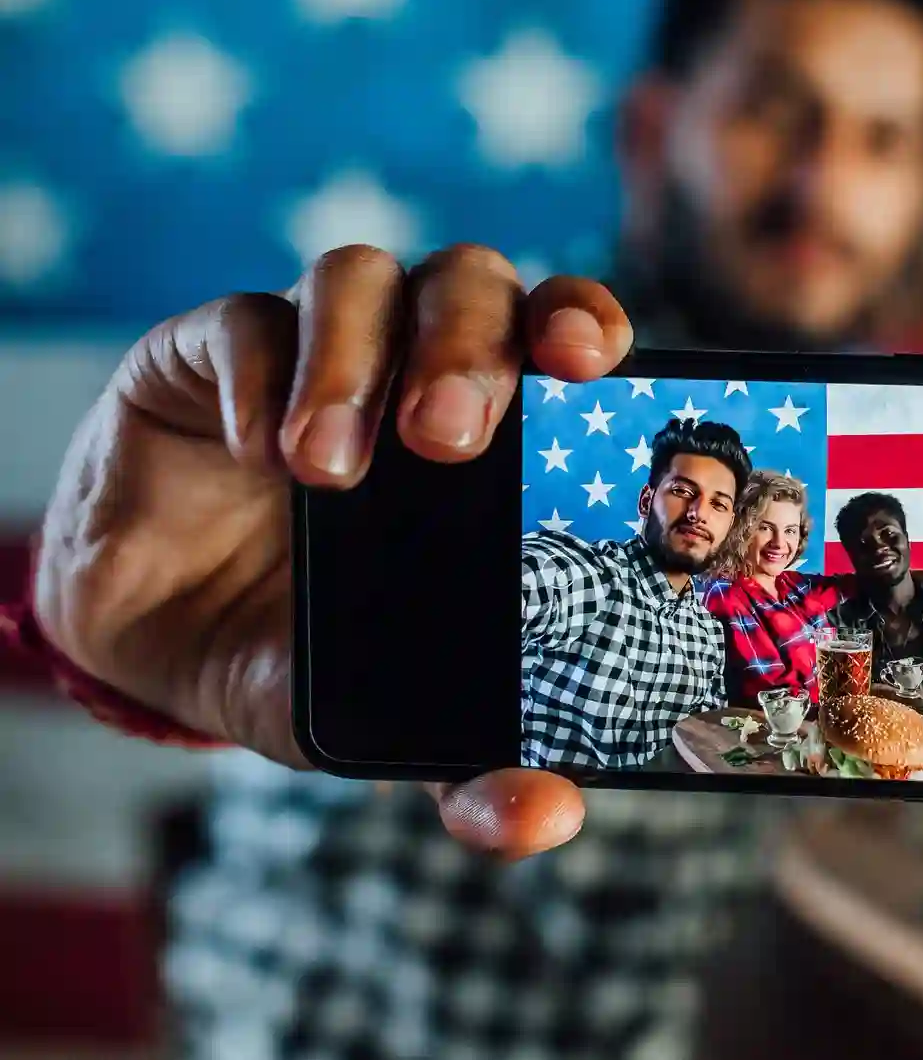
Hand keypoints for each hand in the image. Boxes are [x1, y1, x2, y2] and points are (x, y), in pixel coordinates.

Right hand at [32, 244, 634, 858]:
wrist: (159, 643)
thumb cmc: (313, 641)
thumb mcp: (394, 708)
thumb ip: (477, 760)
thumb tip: (548, 816)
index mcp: (497, 422)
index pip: (561, 333)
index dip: (586, 325)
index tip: (593, 366)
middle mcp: (415, 357)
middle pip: (469, 285)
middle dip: (471, 346)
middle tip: (452, 439)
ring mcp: (316, 345)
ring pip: (360, 277)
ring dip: (356, 359)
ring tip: (328, 468)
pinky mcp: (213, 350)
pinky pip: (244, 323)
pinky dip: (261, 375)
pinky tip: (255, 448)